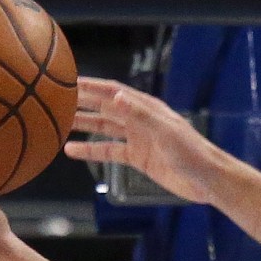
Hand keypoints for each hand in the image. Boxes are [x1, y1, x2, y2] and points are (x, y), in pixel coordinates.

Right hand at [62, 77, 226, 203]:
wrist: (208, 180)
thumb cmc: (192, 152)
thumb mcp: (165, 132)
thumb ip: (140, 114)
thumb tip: (116, 96)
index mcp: (146, 108)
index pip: (112, 91)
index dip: (90, 86)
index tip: (65, 81)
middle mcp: (139, 119)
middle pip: (104, 107)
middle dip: (80, 102)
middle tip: (53, 100)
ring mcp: (138, 138)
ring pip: (104, 128)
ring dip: (82, 125)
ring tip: (56, 123)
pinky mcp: (138, 157)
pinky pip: (110, 151)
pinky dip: (91, 150)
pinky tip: (72, 150)